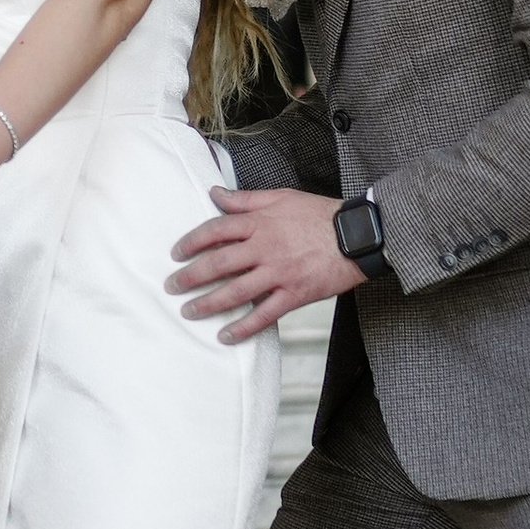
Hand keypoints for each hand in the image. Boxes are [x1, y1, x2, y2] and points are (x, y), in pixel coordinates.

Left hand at [166, 184, 366, 341]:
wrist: (358, 235)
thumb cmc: (320, 214)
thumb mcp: (281, 197)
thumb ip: (245, 199)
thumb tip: (215, 193)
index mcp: (260, 223)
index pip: (215, 230)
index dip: (191, 242)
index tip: (176, 253)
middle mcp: (265, 248)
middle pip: (218, 262)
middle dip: (190, 276)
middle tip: (171, 286)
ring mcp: (279, 273)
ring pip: (236, 291)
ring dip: (208, 303)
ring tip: (188, 312)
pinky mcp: (295, 294)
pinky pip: (264, 314)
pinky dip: (244, 327)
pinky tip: (226, 335)